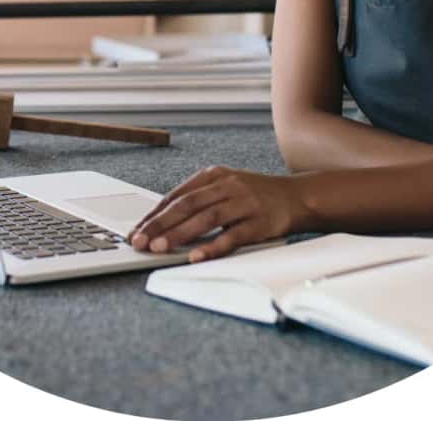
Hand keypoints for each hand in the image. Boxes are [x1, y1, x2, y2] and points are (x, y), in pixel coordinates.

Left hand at [128, 166, 307, 262]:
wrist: (296, 197)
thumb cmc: (254, 196)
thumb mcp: (225, 188)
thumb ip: (198, 201)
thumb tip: (162, 222)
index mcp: (214, 175)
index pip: (177, 195)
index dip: (155, 214)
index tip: (136, 230)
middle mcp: (227, 186)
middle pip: (187, 205)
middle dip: (160, 224)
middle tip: (140, 240)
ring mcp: (244, 203)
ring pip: (206, 218)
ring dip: (180, 234)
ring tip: (160, 248)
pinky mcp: (259, 222)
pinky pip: (232, 236)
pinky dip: (212, 246)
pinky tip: (196, 256)